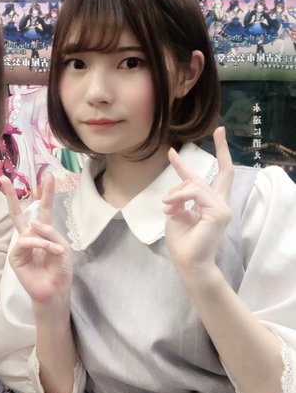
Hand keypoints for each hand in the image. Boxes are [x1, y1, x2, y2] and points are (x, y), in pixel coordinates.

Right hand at [0, 174, 72, 310]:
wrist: (55, 291)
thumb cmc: (60, 270)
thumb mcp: (62, 247)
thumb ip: (50, 231)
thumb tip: (33, 222)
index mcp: (44, 231)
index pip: (44, 208)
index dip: (46, 192)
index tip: (49, 175)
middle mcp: (30, 235)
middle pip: (18, 212)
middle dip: (11, 195)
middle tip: (3, 178)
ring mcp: (21, 245)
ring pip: (29, 230)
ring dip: (46, 241)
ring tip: (56, 253)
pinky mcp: (15, 256)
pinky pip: (26, 242)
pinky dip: (39, 245)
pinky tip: (49, 253)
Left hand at [162, 127, 232, 276]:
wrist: (188, 263)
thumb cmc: (182, 243)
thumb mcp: (176, 213)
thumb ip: (179, 198)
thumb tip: (178, 190)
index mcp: (210, 204)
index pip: (208, 178)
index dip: (194, 163)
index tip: (177, 150)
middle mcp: (221, 204)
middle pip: (225, 171)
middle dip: (223, 149)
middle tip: (220, 129)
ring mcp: (223, 208)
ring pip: (196, 185)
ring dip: (176, 193)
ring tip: (167, 207)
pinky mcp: (219, 212)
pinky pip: (195, 193)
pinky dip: (180, 197)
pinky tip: (172, 207)